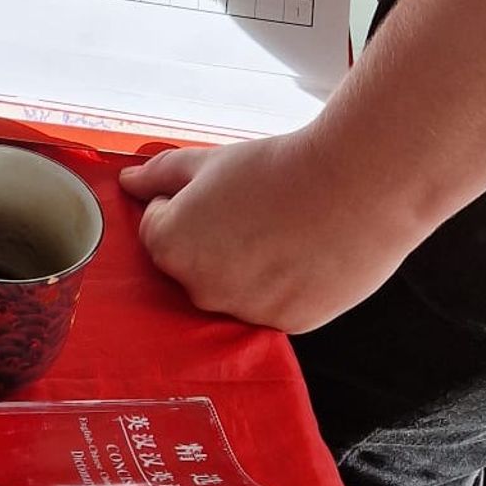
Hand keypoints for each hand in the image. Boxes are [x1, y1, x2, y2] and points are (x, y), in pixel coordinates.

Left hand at [121, 134, 423, 333]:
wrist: (357, 186)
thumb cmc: (281, 169)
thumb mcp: (209, 161)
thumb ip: (160, 176)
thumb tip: (128, 182)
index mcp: (169, 247)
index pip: (159, 230)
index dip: (187, 206)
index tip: (220, 195)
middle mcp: (199, 289)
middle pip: (195, 265)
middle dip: (214, 242)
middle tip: (256, 211)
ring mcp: (243, 311)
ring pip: (236, 289)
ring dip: (249, 267)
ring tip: (285, 231)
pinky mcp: (286, 323)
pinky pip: (274, 306)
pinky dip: (285, 286)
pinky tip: (306, 254)